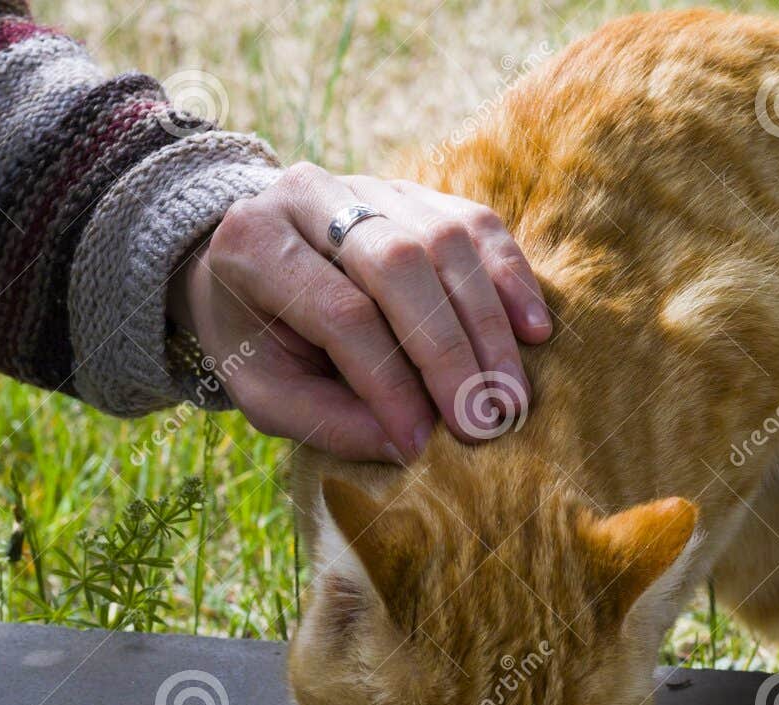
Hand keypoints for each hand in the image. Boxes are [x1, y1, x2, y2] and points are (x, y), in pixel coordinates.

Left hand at [166, 162, 551, 461]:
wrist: (246, 266)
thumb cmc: (255, 340)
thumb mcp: (263, 391)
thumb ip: (322, 420)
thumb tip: (406, 445)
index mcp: (255, 244)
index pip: (342, 313)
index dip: (389, 381)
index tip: (421, 442)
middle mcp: (309, 195)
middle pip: (401, 266)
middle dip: (450, 351)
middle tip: (485, 419)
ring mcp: (368, 184)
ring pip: (446, 240)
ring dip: (488, 324)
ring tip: (509, 394)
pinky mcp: (414, 190)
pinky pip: (476, 223)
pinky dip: (510, 277)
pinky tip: (532, 331)